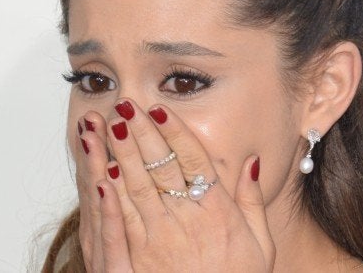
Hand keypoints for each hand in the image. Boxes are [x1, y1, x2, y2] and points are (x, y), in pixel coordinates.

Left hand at [85, 99, 274, 271]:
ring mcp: (158, 238)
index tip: (160, 109)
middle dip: (141, 132)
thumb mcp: (261, 245)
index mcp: (218, 212)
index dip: (175, 132)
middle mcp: (187, 219)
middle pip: (159, 166)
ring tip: (108, 125)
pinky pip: (120, 218)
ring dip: (120, 153)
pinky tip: (101, 169)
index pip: (193, 160)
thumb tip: (250, 163)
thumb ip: (253, 202)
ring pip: (135, 185)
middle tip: (127, 105)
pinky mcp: (137, 257)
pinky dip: (109, 191)